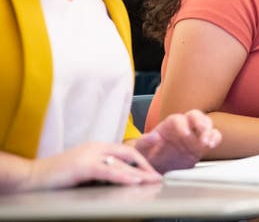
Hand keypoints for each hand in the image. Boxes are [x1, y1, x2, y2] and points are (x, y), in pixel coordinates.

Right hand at [27, 142, 160, 190]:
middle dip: (145, 166)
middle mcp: (96, 147)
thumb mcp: (83, 170)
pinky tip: (135, 181)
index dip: (141, 161)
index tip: (152, 171)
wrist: (30, 177)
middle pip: (128, 154)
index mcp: (97, 147)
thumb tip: (118, 180)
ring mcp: (90, 156)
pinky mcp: (83, 167)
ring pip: (121, 163)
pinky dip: (124, 176)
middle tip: (158, 177)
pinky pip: (109, 171)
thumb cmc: (56, 176)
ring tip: (153, 181)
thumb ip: (100, 171)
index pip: (125, 151)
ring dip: (140, 173)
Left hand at [135, 109, 221, 173]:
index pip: (178, 119)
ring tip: (208, 142)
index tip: (184, 134)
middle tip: (203, 134)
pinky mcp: (201, 145)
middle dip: (201, 123)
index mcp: (168, 125)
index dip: (182, 125)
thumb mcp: (141, 150)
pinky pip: (212, 137)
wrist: (155, 169)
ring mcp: (194, 135)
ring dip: (209, 131)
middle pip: (195, 116)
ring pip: (206, 124)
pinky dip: (215, 138)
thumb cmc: (147, 157)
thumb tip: (154, 136)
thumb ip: (145, 142)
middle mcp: (183, 126)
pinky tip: (211, 145)